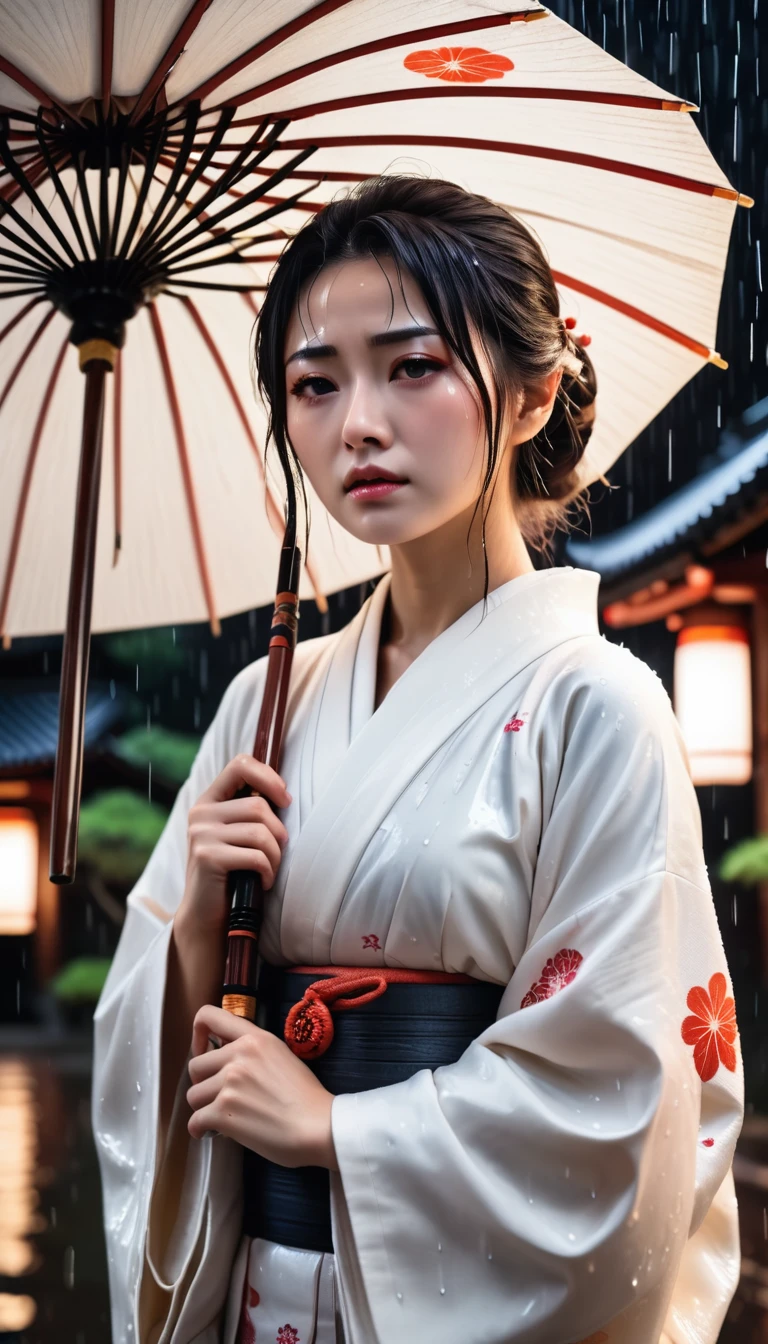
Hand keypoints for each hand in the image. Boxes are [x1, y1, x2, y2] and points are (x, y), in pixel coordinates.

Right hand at [177, 755, 291, 937]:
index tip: (285, 800)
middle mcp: (201, 813)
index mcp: (209, 801)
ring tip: (269, 870)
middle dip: (278, 833)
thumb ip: (250, 811)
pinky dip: (268, 872)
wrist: (207, 915)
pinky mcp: (207, 857)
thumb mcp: (237, 834)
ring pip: (260, 832)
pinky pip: (256, 856)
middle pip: (258, 806)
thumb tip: (284, 793)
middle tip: (276, 854)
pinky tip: (263, 882)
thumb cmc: (233, 873)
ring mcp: (201, 835)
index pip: (240, 765)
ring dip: (275, 856)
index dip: (268, 777)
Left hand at [187, 1004, 338, 1170]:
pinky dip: (201, 1131)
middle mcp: (239, 1055)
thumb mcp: (281, 1057)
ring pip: (193, 1096)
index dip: (198, 1036)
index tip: (204, 1053)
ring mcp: (229, 1083)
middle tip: (221, 1098)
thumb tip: (226, 1065)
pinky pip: (195, 1122)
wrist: (319, 1127)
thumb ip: (253, 1053)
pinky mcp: (223, 1112)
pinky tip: (215, 1133)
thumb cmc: (306, 1098)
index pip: (208, 1017)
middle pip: (195, 1067)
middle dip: (204, 1085)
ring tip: (225, 1118)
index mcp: (254, 1039)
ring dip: (205, 1109)